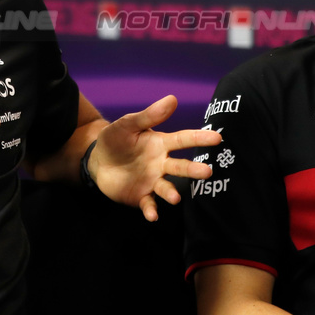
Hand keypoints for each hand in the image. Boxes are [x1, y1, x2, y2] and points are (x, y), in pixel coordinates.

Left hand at [87, 95, 220, 220]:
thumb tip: (173, 99)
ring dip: (171, 193)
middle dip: (193, 170)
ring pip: (166, 188)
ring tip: (175, 197)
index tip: (217, 138)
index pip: (183, 140)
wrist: (98, 161)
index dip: (199, 139)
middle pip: (180, 167)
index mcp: (161, 144)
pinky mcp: (141, 196)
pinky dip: (151, 210)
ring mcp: (152, 181)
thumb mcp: (128, 124)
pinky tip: (153, 215)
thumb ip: (149, 115)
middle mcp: (161, 164)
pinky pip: (148, 204)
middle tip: (207, 172)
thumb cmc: (116, 139)